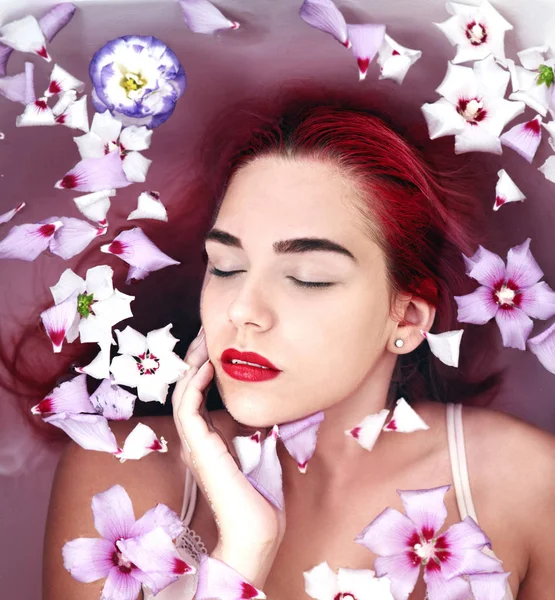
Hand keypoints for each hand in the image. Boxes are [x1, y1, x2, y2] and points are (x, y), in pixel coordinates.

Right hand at [172, 327, 285, 588]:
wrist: (256, 529)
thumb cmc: (261, 494)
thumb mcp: (261, 447)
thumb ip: (259, 425)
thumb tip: (272, 401)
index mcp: (209, 439)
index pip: (198, 394)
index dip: (204, 368)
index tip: (217, 345)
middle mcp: (197, 438)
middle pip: (186, 388)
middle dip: (195, 359)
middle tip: (207, 333)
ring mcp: (194, 443)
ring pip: (182, 393)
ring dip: (191, 365)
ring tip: (204, 341)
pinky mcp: (197, 446)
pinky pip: (186, 407)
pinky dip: (193, 384)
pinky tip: (206, 366)